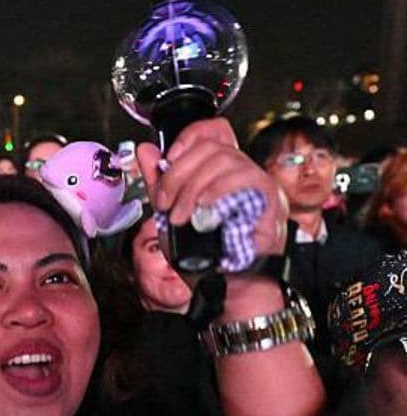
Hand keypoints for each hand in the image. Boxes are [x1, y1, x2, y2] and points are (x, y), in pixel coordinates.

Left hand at [135, 117, 286, 258]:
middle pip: (211, 146)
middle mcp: (240, 170)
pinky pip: (246, 178)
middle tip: (164, 203)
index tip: (166, 162)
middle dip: (178, 174)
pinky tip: (203, 209)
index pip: (210, 132)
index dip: (187, 139)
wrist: (221, 283)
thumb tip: (145, 150)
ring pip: (224, 160)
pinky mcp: (270, 197)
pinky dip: (217, 191)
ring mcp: (257, 182)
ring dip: (193, 188)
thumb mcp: (168, 212)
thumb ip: (158, 181)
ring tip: (181, 215)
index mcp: (218, 171)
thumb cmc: (200, 253)